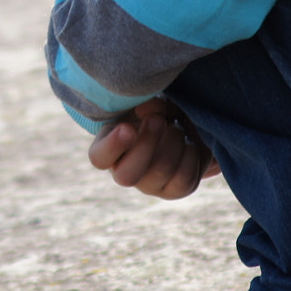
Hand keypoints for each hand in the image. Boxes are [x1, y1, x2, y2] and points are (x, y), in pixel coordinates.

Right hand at [88, 99, 220, 199]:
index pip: (99, 158)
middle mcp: (126, 173)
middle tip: (159, 119)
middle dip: (147, 143)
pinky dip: (191, 152)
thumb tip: (153, 108)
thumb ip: (147, 102)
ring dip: (173, 141)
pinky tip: (189, 141)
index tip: (129, 127)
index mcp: (109, 150)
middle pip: (128, 175)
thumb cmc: (154, 110)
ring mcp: (151, 185)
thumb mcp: (147, 101)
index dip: (113, 146)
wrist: (182, 125)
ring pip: (161, 170)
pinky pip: (185, 178)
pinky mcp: (176, 189)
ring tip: (177, 126)